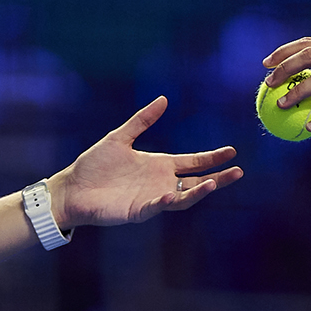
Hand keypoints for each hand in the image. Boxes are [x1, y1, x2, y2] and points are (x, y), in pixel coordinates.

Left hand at [53, 96, 241, 227]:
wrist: (73, 188)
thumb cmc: (94, 165)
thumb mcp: (120, 137)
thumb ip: (142, 120)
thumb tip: (164, 100)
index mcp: (159, 165)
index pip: (193, 162)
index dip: (212, 158)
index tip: (231, 152)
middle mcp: (160, 182)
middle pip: (196, 181)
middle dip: (217, 178)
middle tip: (238, 172)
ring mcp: (151, 198)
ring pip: (182, 197)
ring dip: (198, 192)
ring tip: (213, 184)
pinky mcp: (137, 211)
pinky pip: (156, 207)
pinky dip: (165, 201)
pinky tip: (171, 194)